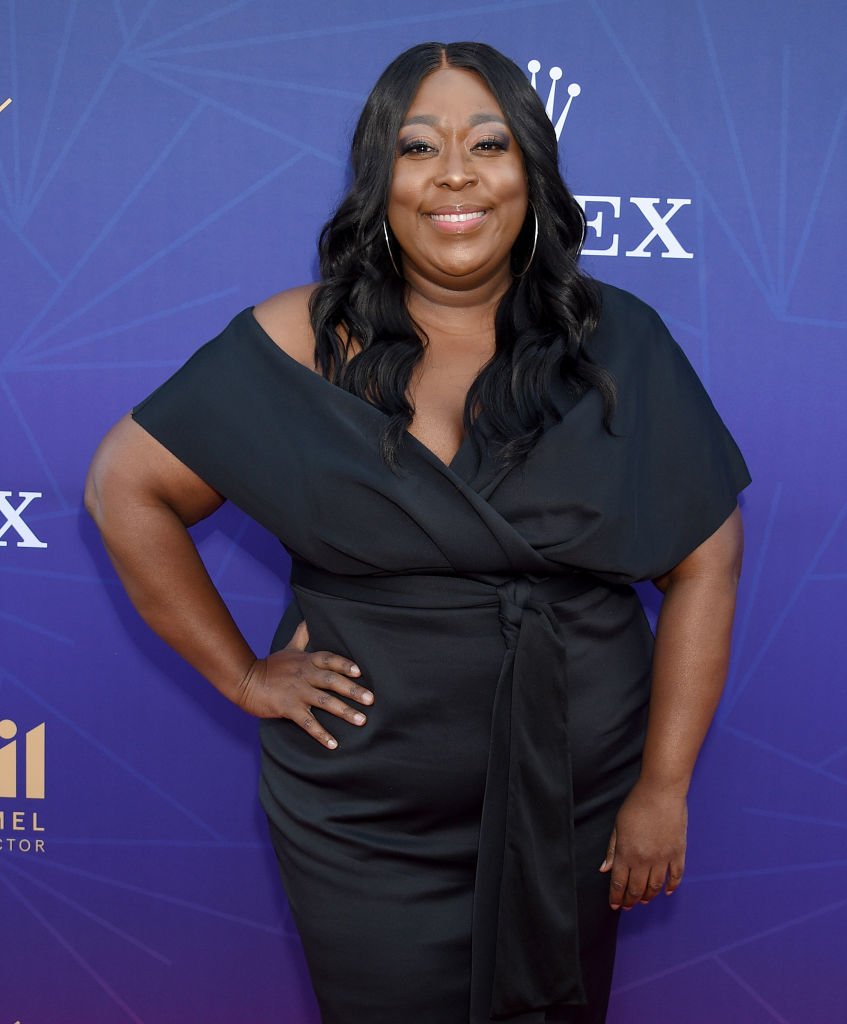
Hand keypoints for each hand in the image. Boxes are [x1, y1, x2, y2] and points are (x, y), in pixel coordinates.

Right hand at [236, 620, 373, 748]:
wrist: (245, 680)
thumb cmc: (270, 666)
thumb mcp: (289, 648)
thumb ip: (302, 635)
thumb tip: (310, 618)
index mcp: (307, 661)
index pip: (330, 659)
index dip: (345, 664)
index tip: (359, 672)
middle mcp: (305, 675)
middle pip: (332, 680)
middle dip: (352, 690)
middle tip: (370, 699)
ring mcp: (297, 692)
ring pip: (324, 702)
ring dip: (344, 711)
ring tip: (361, 720)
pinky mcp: (288, 708)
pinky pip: (308, 722)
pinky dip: (321, 734)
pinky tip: (333, 744)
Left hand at [599, 780, 686, 909]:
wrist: (662, 791)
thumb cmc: (637, 804)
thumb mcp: (618, 826)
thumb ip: (613, 850)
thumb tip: (605, 869)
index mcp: (627, 853)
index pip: (619, 883)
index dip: (616, 896)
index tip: (614, 904)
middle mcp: (645, 860)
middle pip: (637, 889)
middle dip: (630, 900)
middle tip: (627, 906)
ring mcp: (663, 858)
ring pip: (656, 887)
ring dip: (649, 896)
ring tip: (643, 900)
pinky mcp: (678, 853)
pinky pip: (676, 876)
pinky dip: (672, 886)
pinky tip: (667, 891)